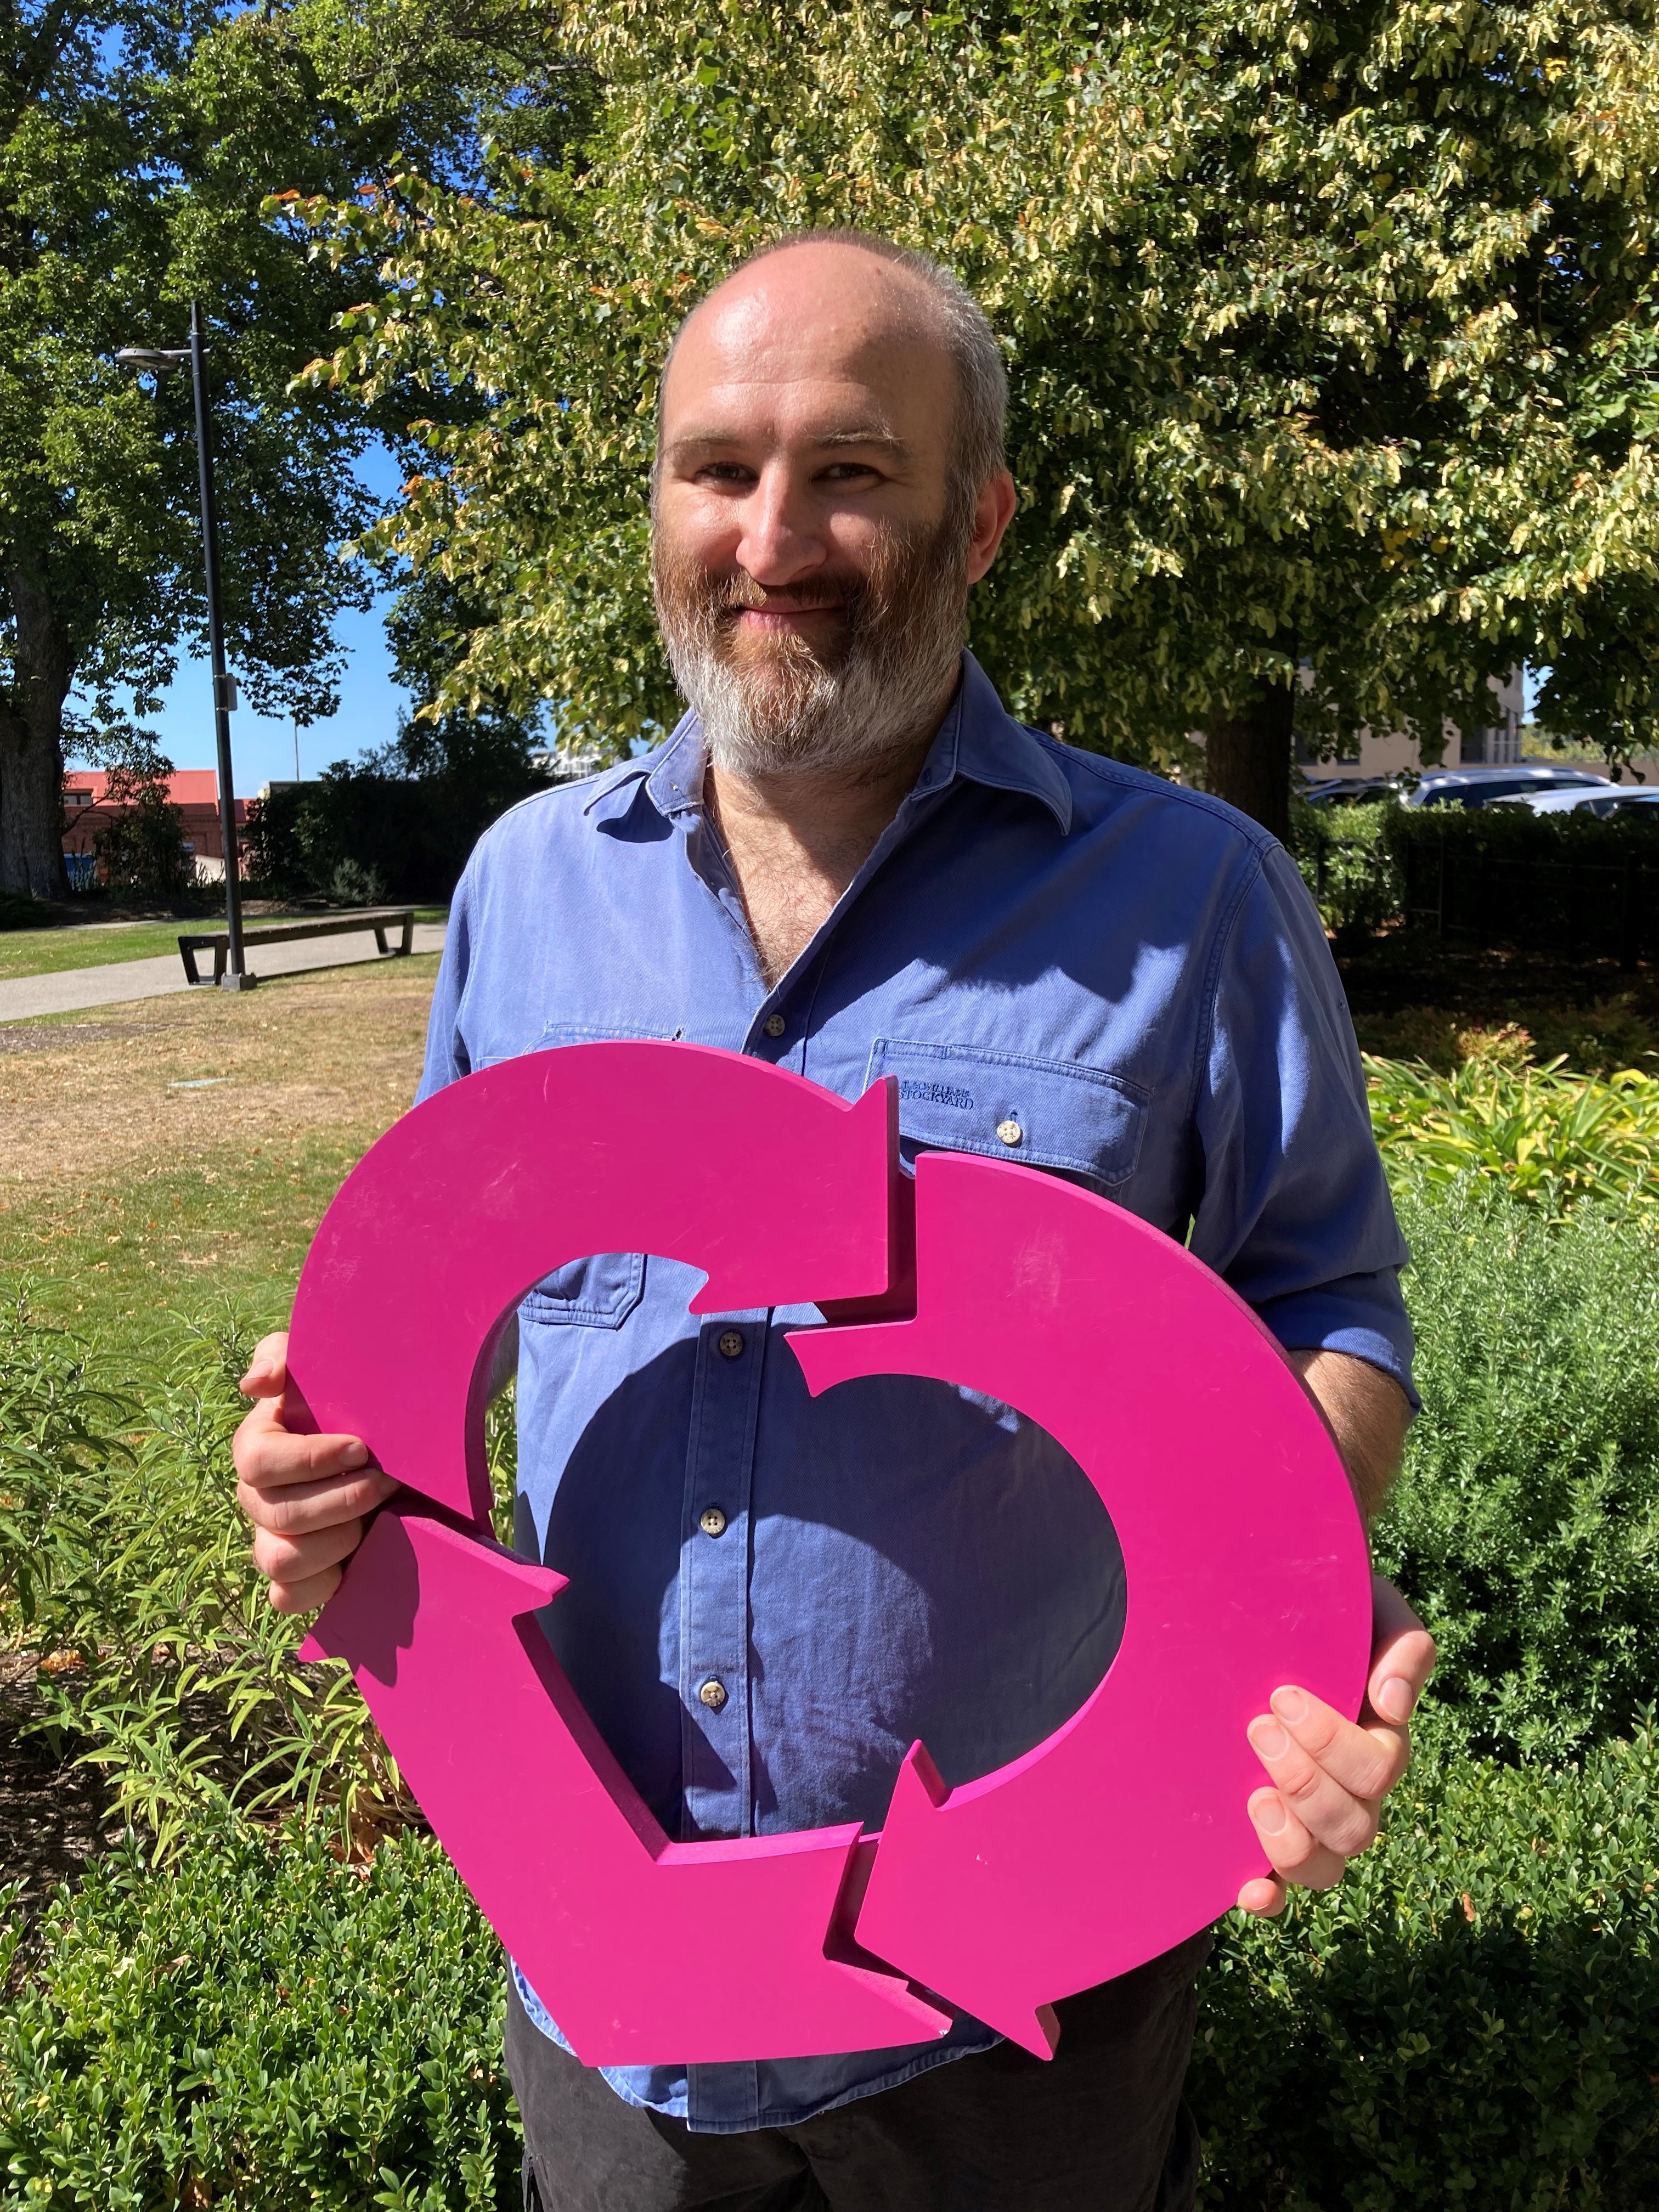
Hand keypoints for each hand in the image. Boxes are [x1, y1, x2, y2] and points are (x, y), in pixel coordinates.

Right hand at [233, 1330, 398, 1612]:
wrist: (396, 1450)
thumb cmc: (353, 1405)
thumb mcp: (324, 1364)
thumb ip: (283, 1355)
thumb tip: (254, 1384)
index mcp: (258, 1447)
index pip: (256, 1459)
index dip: (309, 1459)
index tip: (361, 1449)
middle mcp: (257, 1497)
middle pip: (276, 1513)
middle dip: (340, 1500)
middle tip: (385, 1482)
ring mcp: (272, 1539)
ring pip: (280, 1560)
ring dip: (337, 1539)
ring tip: (376, 1518)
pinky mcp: (297, 1579)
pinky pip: (289, 1598)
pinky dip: (322, 1584)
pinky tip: (358, 1558)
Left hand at [1236, 1573, 1435, 1916]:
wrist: (1252, 1621)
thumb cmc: (1319, 1617)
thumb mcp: (1364, 1610)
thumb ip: (1398, 1640)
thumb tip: (1393, 1702)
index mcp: (1378, 1743)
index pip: (1378, 1769)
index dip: (1333, 1743)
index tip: (1281, 1696)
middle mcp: (1352, 1794)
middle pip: (1354, 1825)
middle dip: (1306, 1782)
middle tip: (1258, 1728)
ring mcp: (1310, 1823)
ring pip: (1325, 1867)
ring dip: (1290, 1841)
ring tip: (1253, 1794)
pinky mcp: (1267, 1839)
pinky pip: (1279, 1891)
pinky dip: (1269, 1897)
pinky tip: (1248, 1889)